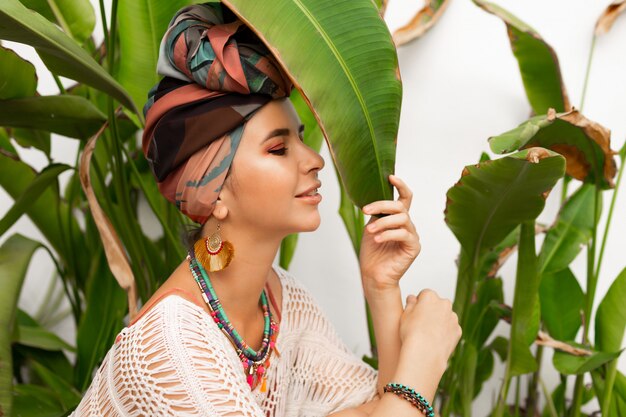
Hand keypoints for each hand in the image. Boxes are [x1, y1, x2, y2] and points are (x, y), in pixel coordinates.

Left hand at [359, 175, 420, 291]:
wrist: (374, 275)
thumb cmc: (372, 253)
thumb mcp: (371, 227)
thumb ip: (376, 214)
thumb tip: (373, 199)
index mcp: (397, 219)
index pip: (405, 198)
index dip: (400, 185)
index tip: (390, 177)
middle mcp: (407, 225)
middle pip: (400, 206)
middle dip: (382, 205)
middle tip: (365, 211)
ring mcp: (412, 236)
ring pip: (402, 219)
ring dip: (383, 222)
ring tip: (370, 231)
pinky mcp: (414, 247)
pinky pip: (403, 234)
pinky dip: (388, 234)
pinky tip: (377, 239)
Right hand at [400, 290, 460, 364]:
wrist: (425, 354)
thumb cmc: (412, 334)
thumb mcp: (404, 315)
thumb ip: (410, 304)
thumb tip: (412, 298)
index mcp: (430, 297)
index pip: (424, 295)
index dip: (418, 304)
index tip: (414, 313)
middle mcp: (444, 304)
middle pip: (437, 304)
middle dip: (431, 311)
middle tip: (421, 324)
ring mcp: (453, 317)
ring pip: (445, 316)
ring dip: (439, 321)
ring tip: (428, 335)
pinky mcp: (458, 330)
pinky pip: (450, 329)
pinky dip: (445, 332)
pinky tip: (435, 341)